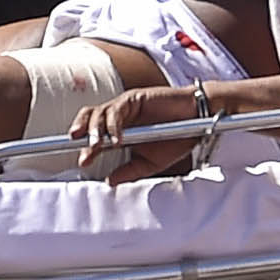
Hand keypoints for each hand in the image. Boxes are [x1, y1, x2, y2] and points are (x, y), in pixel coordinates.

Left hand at [66, 86, 202, 178]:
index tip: (82, 162)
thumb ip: (129, 171)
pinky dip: (115, 124)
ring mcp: (124, 106)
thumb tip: (110, 181)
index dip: (83, 146)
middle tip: (85, 155)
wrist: (197, 120)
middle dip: (83, 136)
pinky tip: (118, 139)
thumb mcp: (150, 163)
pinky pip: (118, 109)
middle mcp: (118, 116)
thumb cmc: (175, 139)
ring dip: (95, 130)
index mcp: (118, 130)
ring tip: (96, 146)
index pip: (93, 134)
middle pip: (90, 119)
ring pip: (100, 113)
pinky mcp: (134, 98)